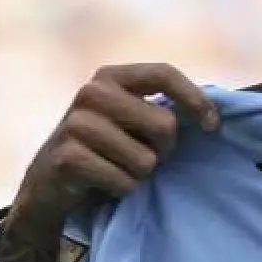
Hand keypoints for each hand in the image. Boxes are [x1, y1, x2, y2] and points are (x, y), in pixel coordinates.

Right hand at [0, 63, 217, 261]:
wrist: (50, 184)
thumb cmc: (105, 148)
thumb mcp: (131, 118)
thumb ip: (162, 107)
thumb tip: (212, 113)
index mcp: (113, 76)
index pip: (163, 73)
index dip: (194, 98)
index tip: (212, 126)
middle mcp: (92, 92)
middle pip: (164, 123)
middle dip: (164, 149)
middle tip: (145, 156)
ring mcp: (75, 123)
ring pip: (145, 159)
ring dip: (140, 173)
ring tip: (119, 169)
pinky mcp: (66, 157)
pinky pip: (123, 180)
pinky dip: (121, 188)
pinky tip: (104, 183)